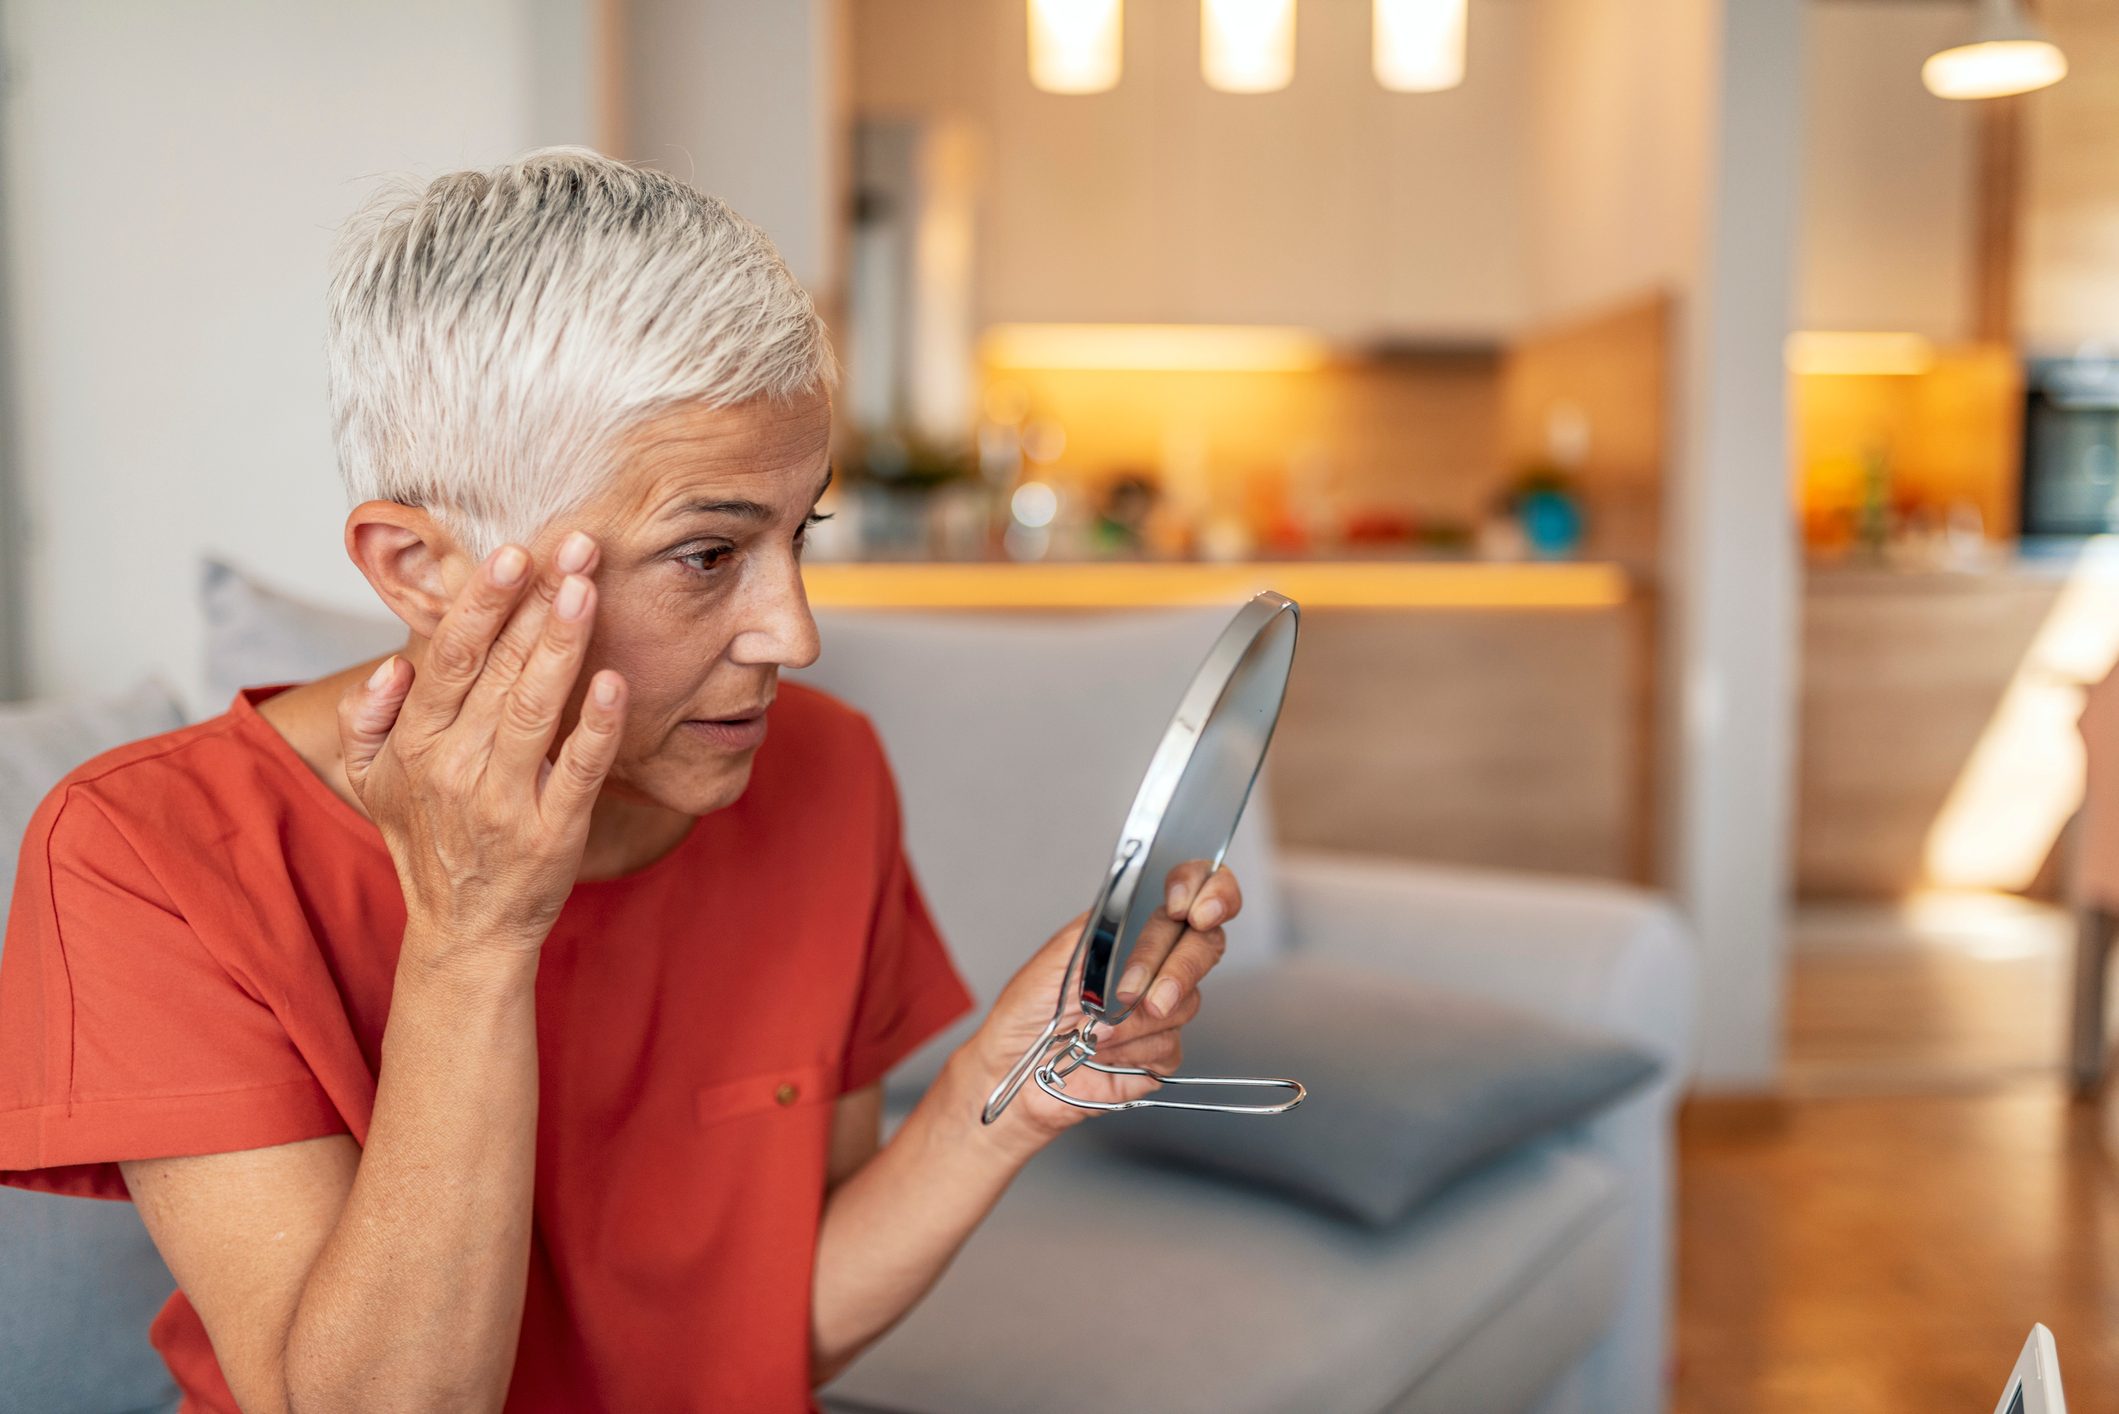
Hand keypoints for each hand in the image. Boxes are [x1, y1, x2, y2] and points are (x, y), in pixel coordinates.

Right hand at [336, 534, 628, 960]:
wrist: (465, 931)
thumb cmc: (427, 841)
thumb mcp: (374, 784)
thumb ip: (370, 720)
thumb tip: (389, 665)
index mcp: (416, 744)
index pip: (452, 657)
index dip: (482, 603)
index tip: (513, 552)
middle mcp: (455, 767)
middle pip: (500, 668)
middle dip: (537, 602)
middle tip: (576, 545)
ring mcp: (506, 801)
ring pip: (535, 708)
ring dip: (563, 644)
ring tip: (589, 588)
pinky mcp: (554, 832)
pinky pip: (578, 770)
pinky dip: (596, 726)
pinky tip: (616, 682)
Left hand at [961, 859, 1243, 1142]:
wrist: (1017, 1065)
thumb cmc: (1030, 1007)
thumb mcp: (1062, 950)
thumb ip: (1107, 925)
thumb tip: (1140, 907)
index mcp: (1136, 927)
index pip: (1196, 892)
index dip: (1208, 892)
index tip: (1183, 908)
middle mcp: (1157, 964)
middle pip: (1205, 945)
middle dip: (1175, 968)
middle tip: (1132, 993)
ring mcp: (1163, 1008)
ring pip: (1186, 1002)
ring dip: (1134, 1021)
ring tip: (1094, 1029)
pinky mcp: (1160, 1052)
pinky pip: (1170, 1047)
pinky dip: (1131, 1051)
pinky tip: (1103, 1052)